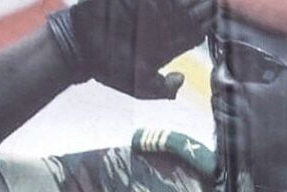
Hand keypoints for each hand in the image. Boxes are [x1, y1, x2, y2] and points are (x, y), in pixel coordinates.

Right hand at [48, 0, 215, 98]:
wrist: (79, 48)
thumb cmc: (109, 69)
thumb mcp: (138, 86)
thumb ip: (161, 89)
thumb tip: (181, 79)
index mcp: (169, 45)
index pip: (198, 30)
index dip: (207, 22)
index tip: (207, 17)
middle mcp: (163, 25)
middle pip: (193, 9)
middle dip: (201, 4)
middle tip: (204, 2)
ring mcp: (149, 9)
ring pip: (176, 0)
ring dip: (184, 0)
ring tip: (176, 4)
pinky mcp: (131, 0)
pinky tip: (157, 2)